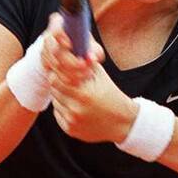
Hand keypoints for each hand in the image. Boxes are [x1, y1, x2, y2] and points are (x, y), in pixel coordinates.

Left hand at [40, 13, 136, 143]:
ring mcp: (73, 120)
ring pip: (56, 101)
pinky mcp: (70, 130)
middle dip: (59, 82)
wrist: (123, 123)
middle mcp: (76, 108)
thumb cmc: (112, 95)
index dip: (58, 71)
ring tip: (76, 95)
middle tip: (66, 80)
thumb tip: (74, 47)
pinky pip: (58, 114)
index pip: (58, 77)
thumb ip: (86, 63)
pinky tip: (77, 107)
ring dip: (62, 96)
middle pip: (54, 88)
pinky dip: (64, 109)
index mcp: (84, 92)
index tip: (61, 68)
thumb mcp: (101, 76)